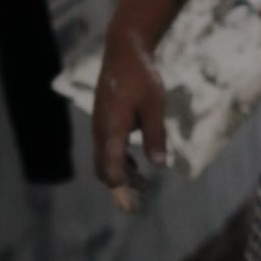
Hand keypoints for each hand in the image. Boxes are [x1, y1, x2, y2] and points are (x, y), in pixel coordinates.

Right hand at [92, 24, 166, 198]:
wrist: (124, 51)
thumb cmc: (141, 76)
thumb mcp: (154, 104)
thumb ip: (155, 135)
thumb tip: (159, 165)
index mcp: (112, 126)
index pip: (111, 164)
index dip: (119, 188)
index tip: (128, 205)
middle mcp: (101, 130)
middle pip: (103, 169)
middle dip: (118, 190)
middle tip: (135, 208)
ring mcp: (100, 127)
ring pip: (104, 161)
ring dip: (121, 177)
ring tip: (143, 189)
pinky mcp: (104, 123)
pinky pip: (107, 151)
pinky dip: (119, 163)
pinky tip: (137, 169)